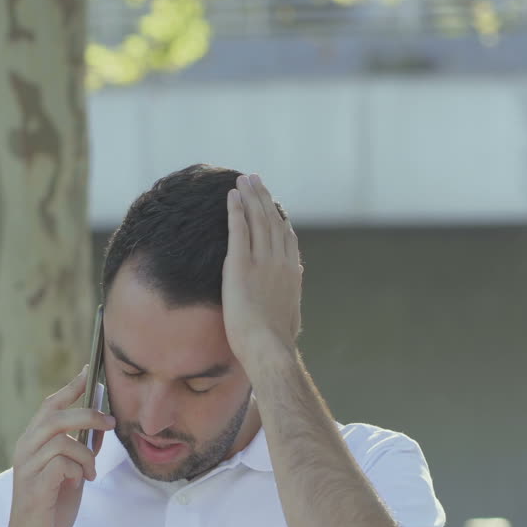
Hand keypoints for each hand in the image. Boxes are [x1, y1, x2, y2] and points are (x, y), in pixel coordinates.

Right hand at [0, 366, 115, 526]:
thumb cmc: (50, 508)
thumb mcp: (71, 472)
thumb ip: (80, 449)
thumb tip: (101, 427)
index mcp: (32, 442)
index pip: (50, 405)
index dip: (71, 387)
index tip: (90, 371)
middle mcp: (25, 449)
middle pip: (56, 415)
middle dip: (88, 415)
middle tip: (111, 423)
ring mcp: (27, 466)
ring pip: (62, 440)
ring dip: (86, 456)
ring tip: (89, 474)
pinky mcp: (34, 484)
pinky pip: (62, 463)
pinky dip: (77, 471)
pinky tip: (78, 484)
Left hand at [223, 173, 302, 367]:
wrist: (268, 347)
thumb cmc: (277, 341)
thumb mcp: (291, 317)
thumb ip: (291, 302)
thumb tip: (295, 300)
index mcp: (292, 272)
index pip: (286, 236)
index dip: (278, 216)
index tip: (272, 204)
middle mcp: (280, 261)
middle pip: (272, 220)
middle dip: (263, 197)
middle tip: (255, 179)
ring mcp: (262, 261)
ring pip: (257, 219)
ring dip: (250, 196)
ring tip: (243, 180)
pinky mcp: (241, 265)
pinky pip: (238, 229)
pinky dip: (236, 210)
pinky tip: (231, 196)